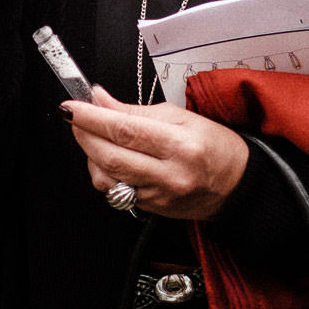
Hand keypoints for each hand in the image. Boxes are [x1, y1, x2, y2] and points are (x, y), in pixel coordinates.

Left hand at [65, 87, 250, 218]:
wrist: (238, 184)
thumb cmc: (214, 145)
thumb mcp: (179, 117)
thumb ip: (134, 110)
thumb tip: (99, 99)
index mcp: (179, 145)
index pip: (124, 130)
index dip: (91, 117)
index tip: (71, 106)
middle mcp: (169, 174)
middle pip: (110, 156)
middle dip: (84, 135)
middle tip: (75, 118)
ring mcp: (159, 196)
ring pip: (107, 178)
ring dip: (90, 155)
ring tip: (96, 138)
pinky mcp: (152, 209)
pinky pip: (116, 191)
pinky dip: (105, 172)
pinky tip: (112, 158)